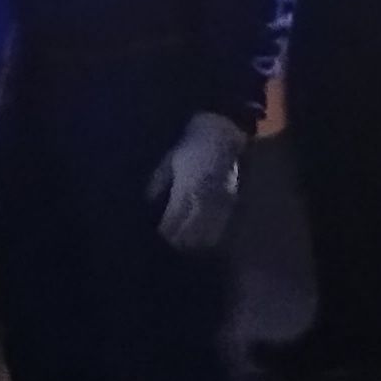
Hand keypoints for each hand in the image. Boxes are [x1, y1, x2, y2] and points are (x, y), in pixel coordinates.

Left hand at [146, 112, 246, 254]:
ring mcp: (219, 201)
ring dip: (193, 243)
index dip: (165, 232)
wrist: (221, 133)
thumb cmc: (191, 144)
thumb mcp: (170, 159)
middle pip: (189, 231)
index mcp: (185, 187)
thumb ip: (159, 180)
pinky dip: (210, 237)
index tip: (157, 237)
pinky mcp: (231, 201)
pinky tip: (203, 242)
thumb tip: (148, 200)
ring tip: (183, 248)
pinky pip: (220, 226)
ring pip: (206, 233)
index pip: (173, 220)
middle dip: (178, 242)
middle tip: (167, 247)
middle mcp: (203, 198)